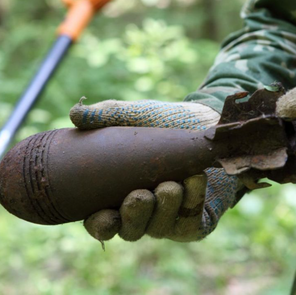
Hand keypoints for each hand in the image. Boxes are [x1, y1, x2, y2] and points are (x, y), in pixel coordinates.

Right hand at [70, 99, 242, 242]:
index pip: (102, 221)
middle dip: (134, 216)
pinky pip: (189, 222)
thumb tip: (74, 114)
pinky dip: (192, 201)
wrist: (206, 124)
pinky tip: (195, 179)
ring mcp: (168, 217)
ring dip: (163, 207)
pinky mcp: (195, 220)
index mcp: (119, 193)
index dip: (101, 225)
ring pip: (158, 228)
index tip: (105, 216)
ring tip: (171, 185)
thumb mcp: (136, 115)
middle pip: (130, 230)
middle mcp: (142, 211)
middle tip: (140, 195)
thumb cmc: (165, 122)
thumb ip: (107, 115)